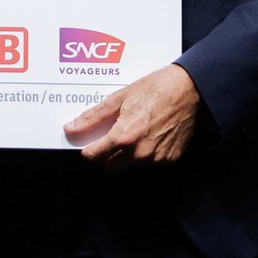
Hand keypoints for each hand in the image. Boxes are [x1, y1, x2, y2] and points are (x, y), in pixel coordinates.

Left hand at [63, 63, 199, 172]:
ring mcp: (157, 158)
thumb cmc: (152, 90)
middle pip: (111, 167)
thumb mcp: (118, 99)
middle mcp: (141, 152)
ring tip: (133, 132)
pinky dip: (145, 153)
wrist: (187, 90)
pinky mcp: (171, 159)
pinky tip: (149, 135)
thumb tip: (70, 128)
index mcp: (124, 137)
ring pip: (130, 166)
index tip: (88, 145)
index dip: (88, 151)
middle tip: (110, 138)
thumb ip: (92, 117)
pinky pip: (150, 163)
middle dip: (106, 155)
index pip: (95, 157)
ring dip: (126, 155)